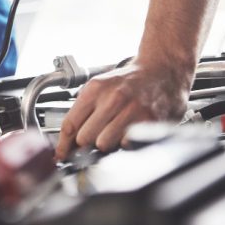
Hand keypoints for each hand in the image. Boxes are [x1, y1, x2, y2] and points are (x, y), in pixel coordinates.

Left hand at [55, 62, 190, 158]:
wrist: (162, 69)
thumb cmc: (129, 81)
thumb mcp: (100, 86)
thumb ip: (84, 111)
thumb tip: (68, 141)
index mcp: (95, 89)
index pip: (70, 124)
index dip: (64, 145)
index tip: (61, 155)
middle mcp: (112, 99)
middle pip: (84, 138)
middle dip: (86, 144)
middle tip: (94, 140)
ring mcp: (131, 110)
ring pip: (104, 144)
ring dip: (107, 145)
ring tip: (114, 134)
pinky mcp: (149, 121)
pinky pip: (126, 145)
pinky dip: (125, 145)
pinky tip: (128, 134)